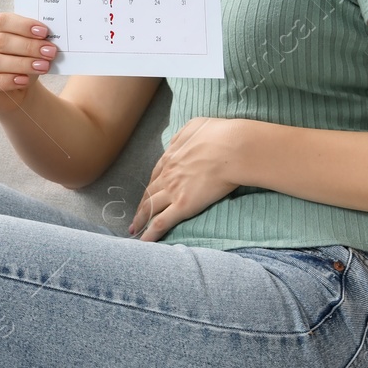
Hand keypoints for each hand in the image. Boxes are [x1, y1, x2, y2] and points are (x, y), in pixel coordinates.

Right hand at [0, 12, 59, 114]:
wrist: (15, 90)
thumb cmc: (20, 61)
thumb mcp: (26, 46)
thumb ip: (32, 38)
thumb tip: (47, 35)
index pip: (1, 21)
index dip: (23, 25)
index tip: (44, 32)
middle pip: (0, 41)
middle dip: (28, 46)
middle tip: (49, 51)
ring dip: (22, 64)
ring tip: (43, 66)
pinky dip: (7, 81)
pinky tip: (24, 80)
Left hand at [128, 117, 243, 241]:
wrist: (233, 148)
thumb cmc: (221, 135)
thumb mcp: (196, 126)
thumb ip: (184, 136)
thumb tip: (179, 141)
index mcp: (171, 157)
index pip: (156, 174)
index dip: (151, 185)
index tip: (149, 193)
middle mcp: (168, 174)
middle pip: (149, 192)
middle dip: (141, 205)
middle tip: (135, 216)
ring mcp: (173, 190)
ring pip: (150, 207)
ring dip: (140, 219)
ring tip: (134, 229)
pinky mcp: (183, 205)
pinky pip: (161, 221)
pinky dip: (151, 232)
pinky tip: (144, 241)